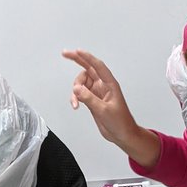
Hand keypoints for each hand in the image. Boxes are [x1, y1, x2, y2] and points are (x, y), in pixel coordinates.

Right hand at [62, 49, 161, 166]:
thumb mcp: (104, 110)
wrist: (122, 134)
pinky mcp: (92, 100)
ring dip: (75, 90)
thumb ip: (89, 98)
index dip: (87, 57)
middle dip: (77, 60)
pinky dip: (76, 97)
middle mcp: (103, 86)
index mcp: (110, 84)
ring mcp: (97, 92)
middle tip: (65, 54)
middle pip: (88, 68)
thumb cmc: (120, 122)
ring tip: (75, 102)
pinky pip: (80, 93)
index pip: (98, 66)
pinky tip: (75, 105)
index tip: (76, 51)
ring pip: (81, 83)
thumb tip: (76, 88)